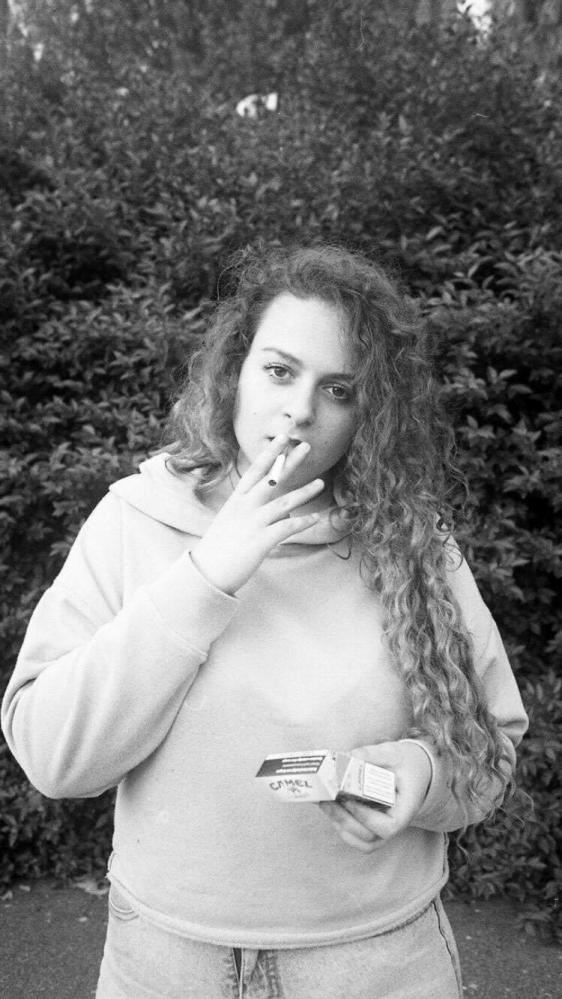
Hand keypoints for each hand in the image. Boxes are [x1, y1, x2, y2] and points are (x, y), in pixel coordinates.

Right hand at [191, 435, 324, 593]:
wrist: (207, 572)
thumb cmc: (220, 548)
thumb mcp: (232, 521)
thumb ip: (255, 511)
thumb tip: (284, 509)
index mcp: (237, 500)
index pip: (256, 470)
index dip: (271, 453)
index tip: (283, 437)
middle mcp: (246, 507)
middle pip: (272, 479)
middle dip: (290, 462)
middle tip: (306, 446)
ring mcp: (254, 523)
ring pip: (284, 502)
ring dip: (305, 492)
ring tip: (321, 483)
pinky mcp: (262, 541)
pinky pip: (288, 527)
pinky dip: (304, 522)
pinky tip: (316, 517)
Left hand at [318, 741, 431, 852]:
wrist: (413, 770)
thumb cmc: (405, 762)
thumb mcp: (392, 753)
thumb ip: (371, 754)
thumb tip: (346, 756)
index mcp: (406, 807)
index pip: (390, 826)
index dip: (367, 818)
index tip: (350, 801)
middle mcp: (396, 823)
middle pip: (370, 837)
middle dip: (345, 820)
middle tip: (327, 800)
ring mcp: (383, 828)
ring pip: (361, 840)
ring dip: (340, 824)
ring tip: (324, 803)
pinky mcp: (372, 826)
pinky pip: (357, 836)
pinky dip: (341, 826)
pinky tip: (329, 808)